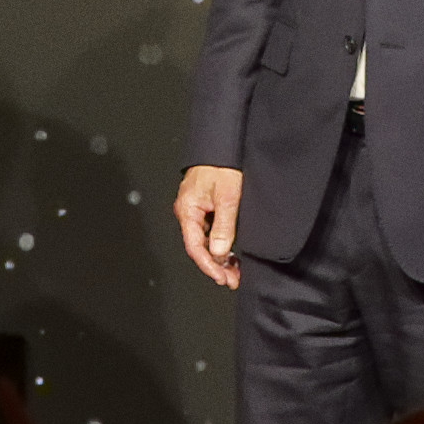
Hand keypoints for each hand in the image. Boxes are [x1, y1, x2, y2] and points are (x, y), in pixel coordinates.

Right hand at [175, 164, 245, 288]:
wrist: (222, 144)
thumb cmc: (222, 165)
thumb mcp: (227, 197)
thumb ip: (223, 226)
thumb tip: (219, 253)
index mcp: (187, 211)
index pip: (195, 247)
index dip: (209, 266)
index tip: (222, 278)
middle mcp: (188, 213)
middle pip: (199, 247)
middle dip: (216, 266)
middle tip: (232, 279)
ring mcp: (196, 210)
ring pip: (205, 241)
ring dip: (219, 257)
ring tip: (235, 271)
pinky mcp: (204, 206)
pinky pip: (210, 231)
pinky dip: (220, 244)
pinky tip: (231, 253)